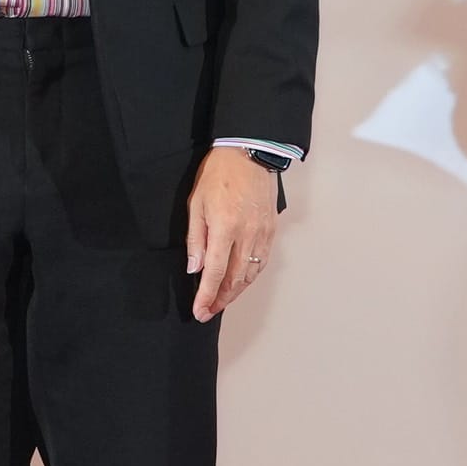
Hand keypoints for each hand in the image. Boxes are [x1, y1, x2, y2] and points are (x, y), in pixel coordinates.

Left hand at [183, 147, 284, 322]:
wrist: (249, 153)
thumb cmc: (218, 174)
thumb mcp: (196, 204)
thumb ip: (196, 239)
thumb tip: (195, 268)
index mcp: (225, 227)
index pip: (215, 272)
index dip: (206, 295)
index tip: (200, 311)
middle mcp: (247, 234)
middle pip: (235, 279)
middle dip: (221, 299)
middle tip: (208, 312)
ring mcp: (262, 233)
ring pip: (250, 273)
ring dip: (236, 291)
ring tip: (222, 301)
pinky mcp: (271, 230)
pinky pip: (261, 261)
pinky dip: (250, 276)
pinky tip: (241, 282)